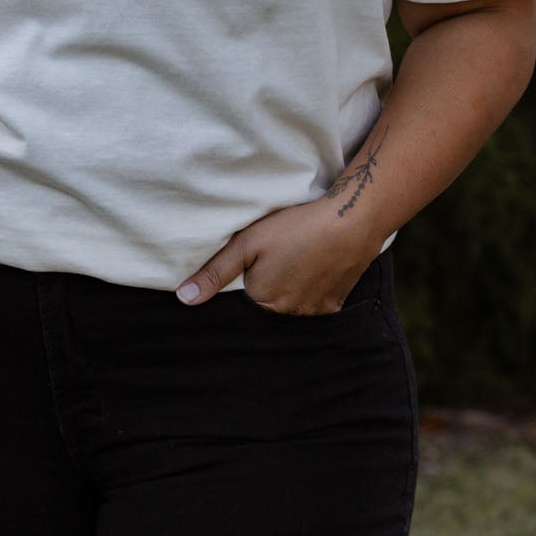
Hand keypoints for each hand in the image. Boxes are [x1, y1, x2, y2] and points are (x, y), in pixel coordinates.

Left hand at [175, 195, 380, 313]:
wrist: (351, 220)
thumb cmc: (296, 227)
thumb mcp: (247, 243)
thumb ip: (215, 272)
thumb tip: (184, 299)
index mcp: (262, 302)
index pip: (243, 299)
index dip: (247, 277)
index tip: (258, 259)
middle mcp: (288, 315)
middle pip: (267, 304)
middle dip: (268, 285)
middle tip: (280, 255)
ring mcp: (314, 312)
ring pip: (291, 305)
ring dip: (290, 289)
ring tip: (298, 259)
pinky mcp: (334, 305)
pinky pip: (314, 304)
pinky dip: (311, 289)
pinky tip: (314, 267)